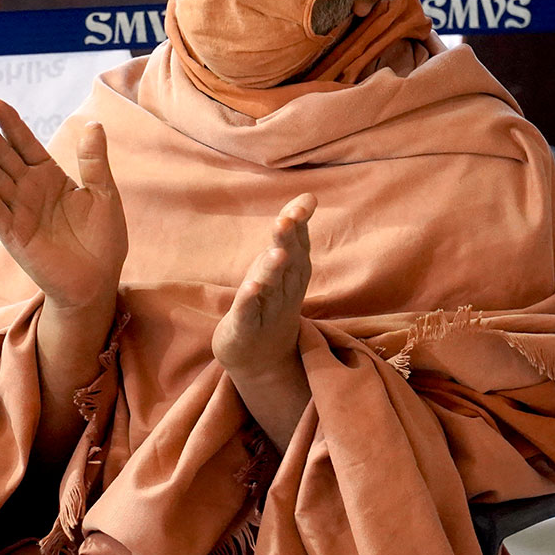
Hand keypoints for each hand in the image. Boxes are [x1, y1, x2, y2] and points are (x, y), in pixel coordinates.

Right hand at [0, 100, 127, 313]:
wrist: (98, 281)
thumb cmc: (102, 239)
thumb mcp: (104, 194)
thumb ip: (94, 161)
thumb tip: (93, 123)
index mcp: (49, 177)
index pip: (25, 144)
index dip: (11, 124)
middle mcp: (29, 191)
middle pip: (3, 156)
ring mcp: (19, 212)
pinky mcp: (15, 236)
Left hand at [212, 193, 316, 378]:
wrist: (261, 358)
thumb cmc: (271, 300)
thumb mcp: (283, 264)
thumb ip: (295, 230)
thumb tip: (309, 196)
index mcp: (294, 273)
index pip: (300, 244)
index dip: (300, 224)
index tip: (305, 203)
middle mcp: (285, 290)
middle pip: (288, 264)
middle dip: (288, 241)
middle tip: (286, 220)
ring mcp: (267, 310)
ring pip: (271, 287)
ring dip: (273, 270)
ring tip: (276, 252)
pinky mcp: (245, 327)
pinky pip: (248, 312)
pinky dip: (250, 299)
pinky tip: (252, 286)